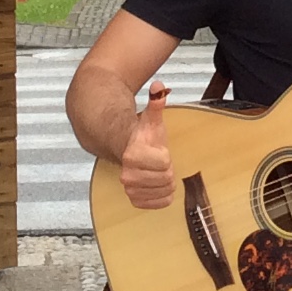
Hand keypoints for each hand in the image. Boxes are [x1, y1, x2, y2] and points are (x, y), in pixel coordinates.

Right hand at [121, 83, 177, 208]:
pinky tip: (158, 185)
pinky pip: (157, 204)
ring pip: (163, 191)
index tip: (158, 150)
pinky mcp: (133, 199)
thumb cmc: (142, 135)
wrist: (125, 150)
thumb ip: (156, 102)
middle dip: (166, 170)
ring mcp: (129, 188)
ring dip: (165, 182)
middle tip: (158, 162)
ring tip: (157, 171)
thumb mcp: (151, 119)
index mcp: (133, 154)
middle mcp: (128, 174)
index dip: (166, 156)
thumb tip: (158, 86)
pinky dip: (162, 196)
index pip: (165, 163)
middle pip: (166, 178)